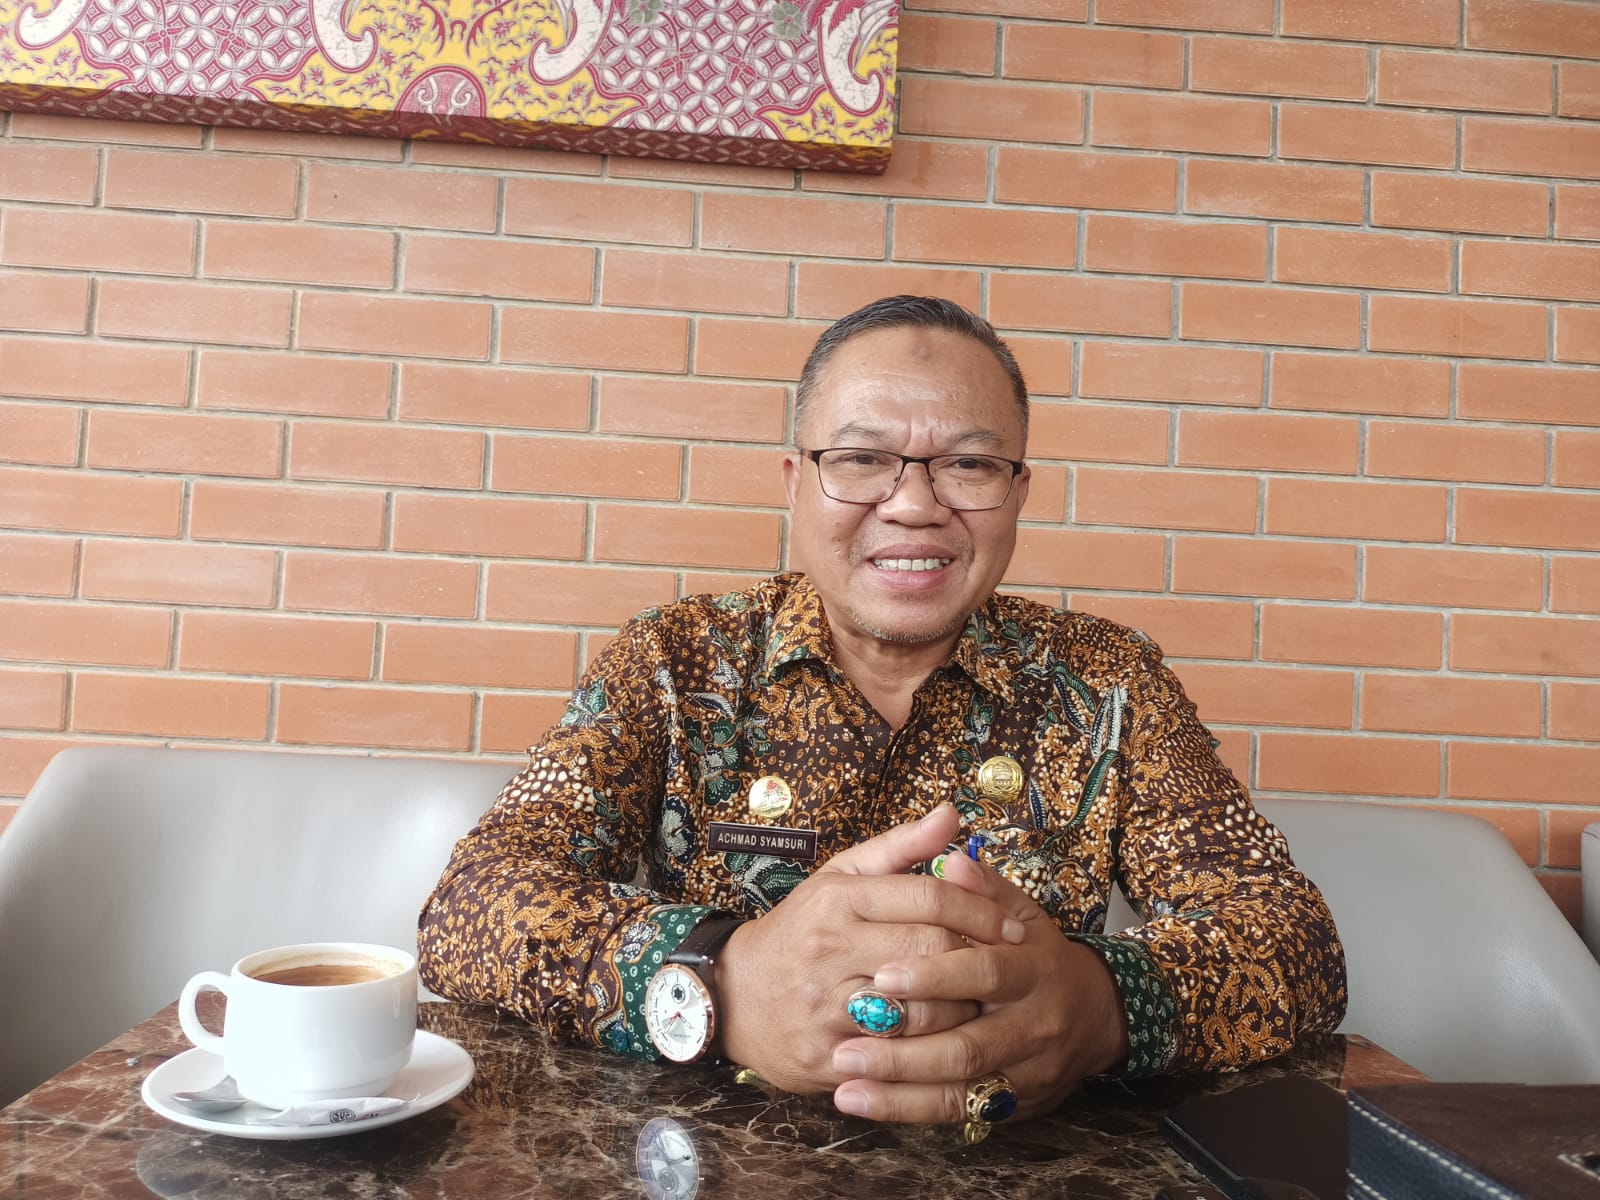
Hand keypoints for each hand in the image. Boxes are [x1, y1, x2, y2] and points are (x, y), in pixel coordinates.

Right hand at [717, 805, 1025, 1093]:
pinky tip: (948, 1043)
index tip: (1014, 927)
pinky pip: (898, 1057)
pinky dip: (931, 1051)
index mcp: (839, 899)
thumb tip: (951, 813)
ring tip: (978, 1004)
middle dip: (978, 962)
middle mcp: (830, 949)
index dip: (981, 912)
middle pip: (932, 953)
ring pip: (922, 1010)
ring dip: (962, 1009)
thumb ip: (900, 847)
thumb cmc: (800, 932)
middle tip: (1003, 970)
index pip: (928, 897)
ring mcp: (826, 1005)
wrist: (734, 996)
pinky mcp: (826, 1054)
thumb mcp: (840, 878)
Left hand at [830, 848, 1129, 1123]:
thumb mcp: (1022, 915)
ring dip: (898, 1089)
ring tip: (843, 1084)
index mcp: (1035, 969)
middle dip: (905, 1050)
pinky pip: (959, 1113)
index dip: (936, 976)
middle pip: (969, 1045)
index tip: (881, 974)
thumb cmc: (1037, 955)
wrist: (1094, 1014)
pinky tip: (864, 1103)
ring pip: (960, 1088)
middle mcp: (1035, 1026)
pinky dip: (909, 1110)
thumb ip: (983, 889)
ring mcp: (1026, 1072)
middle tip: (845, 1048)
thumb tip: (950, 859)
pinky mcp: (1015, 1105)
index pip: (986, 972)